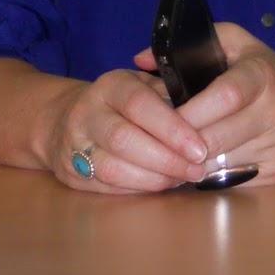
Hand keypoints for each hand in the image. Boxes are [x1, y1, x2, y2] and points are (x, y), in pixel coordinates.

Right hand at [42, 66, 209, 194]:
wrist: (64, 119)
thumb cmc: (122, 102)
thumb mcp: (143, 85)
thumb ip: (170, 96)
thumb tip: (211, 116)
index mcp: (110, 85)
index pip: (140, 104)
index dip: (172, 128)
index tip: (200, 147)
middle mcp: (87, 112)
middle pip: (125, 139)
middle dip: (167, 159)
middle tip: (197, 169)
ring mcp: (74, 144)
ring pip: (114, 168)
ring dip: (154, 178)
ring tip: (183, 178)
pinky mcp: (71, 174)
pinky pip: (107, 187)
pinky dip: (138, 189)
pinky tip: (161, 185)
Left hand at [137, 23, 274, 186]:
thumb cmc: (270, 74)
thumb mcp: (241, 45)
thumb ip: (195, 44)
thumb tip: (141, 60)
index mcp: (262, 76)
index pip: (226, 96)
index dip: (191, 112)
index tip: (164, 118)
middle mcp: (274, 112)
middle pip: (216, 136)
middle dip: (181, 144)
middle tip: (157, 143)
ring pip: (219, 163)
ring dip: (191, 162)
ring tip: (173, 154)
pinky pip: (231, 180)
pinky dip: (209, 176)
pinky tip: (199, 166)